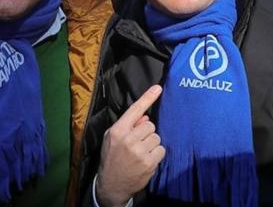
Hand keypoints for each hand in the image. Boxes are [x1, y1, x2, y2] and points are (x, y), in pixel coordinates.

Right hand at [96, 85, 164, 206]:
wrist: (112, 184)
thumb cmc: (111, 157)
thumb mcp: (111, 138)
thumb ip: (126, 125)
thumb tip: (144, 117)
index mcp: (118, 130)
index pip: (135, 110)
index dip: (147, 97)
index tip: (158, 88)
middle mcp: (129, 139)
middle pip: (150, 125)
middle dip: (146, 133)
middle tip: (138, 142)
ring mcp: (139, 151)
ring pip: (157, 137)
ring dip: (151, 144)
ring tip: (141, 152)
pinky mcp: (149, 162)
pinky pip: (161, 150)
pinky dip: (156, 154)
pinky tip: (147, 159)